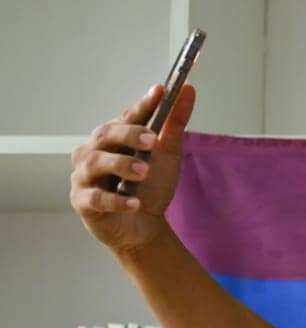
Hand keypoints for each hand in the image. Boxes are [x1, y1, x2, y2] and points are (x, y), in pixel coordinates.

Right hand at [71, 82, 196, 252]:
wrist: (144, 227)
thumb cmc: (150, 186)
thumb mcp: (167, 153)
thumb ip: (175, 123)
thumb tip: (189, 89)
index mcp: (114, 136)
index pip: (128, 115)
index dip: (143, 104)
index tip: (161, 92)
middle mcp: (94, 150)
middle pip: (106, 135)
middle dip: (129, 135)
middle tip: (153, 141)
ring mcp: (85, 176)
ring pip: (96, 164)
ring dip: (121, 166)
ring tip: (144, 172)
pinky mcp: (83, 202)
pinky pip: (96, 198)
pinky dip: (116, 200)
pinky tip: (135, 203)